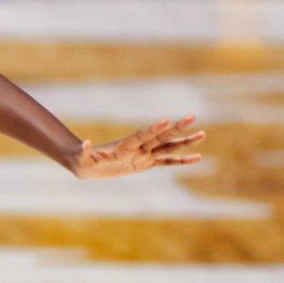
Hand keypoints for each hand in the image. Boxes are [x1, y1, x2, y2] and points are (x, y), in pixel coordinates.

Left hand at [69, 115, 203, 178]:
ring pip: (168, 147)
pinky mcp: (145, 164)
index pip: (141, 135)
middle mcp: (137, 147)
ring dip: (185, 142)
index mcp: (124, 145)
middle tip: (192, 118)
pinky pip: (167, 162)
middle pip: (160, 136)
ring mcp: (143, 155)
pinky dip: (181, 160)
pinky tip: (196, 158)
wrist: (86, 164)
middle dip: (176, 128)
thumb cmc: (82, 159)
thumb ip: (84, 150)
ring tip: (202, 134)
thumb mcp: (81, 156)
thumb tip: (85, 143)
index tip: (166, 120)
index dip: (152, 129)